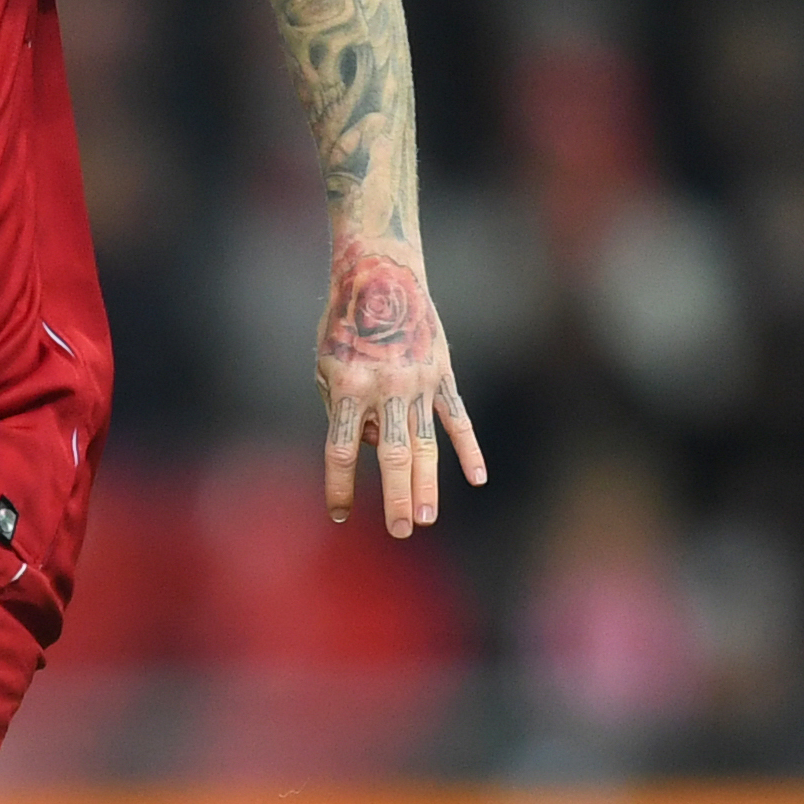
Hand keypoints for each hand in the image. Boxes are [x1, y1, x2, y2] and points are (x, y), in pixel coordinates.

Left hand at [316, 240, 486, 535]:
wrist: (380, 273)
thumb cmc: (344, 323)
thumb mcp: (326, 364)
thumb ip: (341, 410)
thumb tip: (370, 448)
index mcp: (349, 387)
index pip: (341, 450)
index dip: (339, 485)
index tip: (339, 513)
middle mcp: (386, 388)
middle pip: (391, 456)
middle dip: (395, 497)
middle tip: (400, 531)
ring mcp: (419, 382)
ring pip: (426, 444)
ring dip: (426, 485)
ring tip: (426, 519)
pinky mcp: (442, 373)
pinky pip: (457, 419)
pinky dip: (468, 449)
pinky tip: (476, 478)